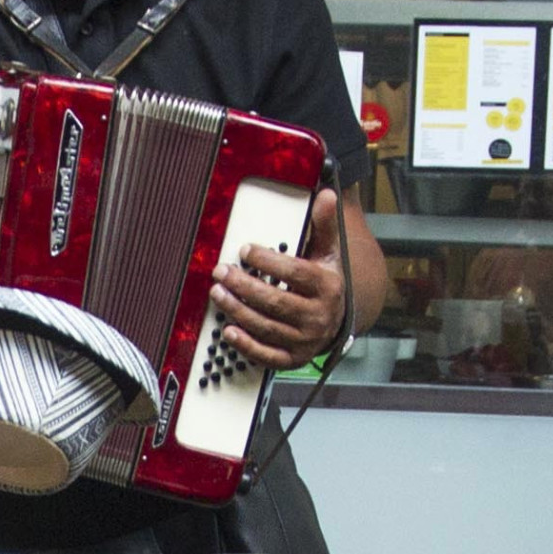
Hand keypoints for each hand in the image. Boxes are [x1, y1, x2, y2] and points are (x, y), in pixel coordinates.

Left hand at [209, 191, 352, 370]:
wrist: (335, 321)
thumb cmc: (324, 282)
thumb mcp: (327, 252)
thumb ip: (324, 224)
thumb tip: (326, 193)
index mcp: (327, 286)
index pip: (295, 272)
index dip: (268, 261)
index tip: (245, 251)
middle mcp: (318, 316)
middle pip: (276, 301)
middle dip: (244, 286)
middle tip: (220, 272)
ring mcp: (305, 340)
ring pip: (267, 327)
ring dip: (237, 311)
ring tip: (217, 294)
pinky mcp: (293, 359)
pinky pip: (268, 355)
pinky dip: (246, 345)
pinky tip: (228, 331)